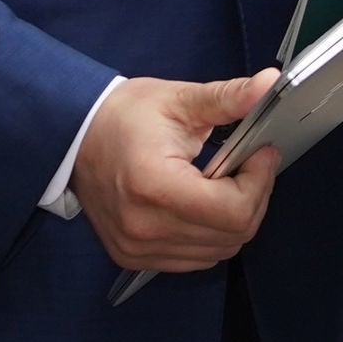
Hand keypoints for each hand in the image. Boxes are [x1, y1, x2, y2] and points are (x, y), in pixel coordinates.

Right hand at [72, 74, 283, 275]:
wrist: (73, 136)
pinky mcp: (134, 256)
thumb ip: (228, 97)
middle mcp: (143, 227)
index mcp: (154, 186)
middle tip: (248, 164)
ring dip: (235, 217)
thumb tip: (269, 83)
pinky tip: (203, 203)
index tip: (261, 153)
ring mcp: (137, 247)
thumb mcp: (179, 99)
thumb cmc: (124, 116)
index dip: (260, 181)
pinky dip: (212, 234)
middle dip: (254, 196)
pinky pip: (197, 258)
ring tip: (223, 182)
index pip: (235, 210)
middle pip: (233, 234)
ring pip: (220, 250)